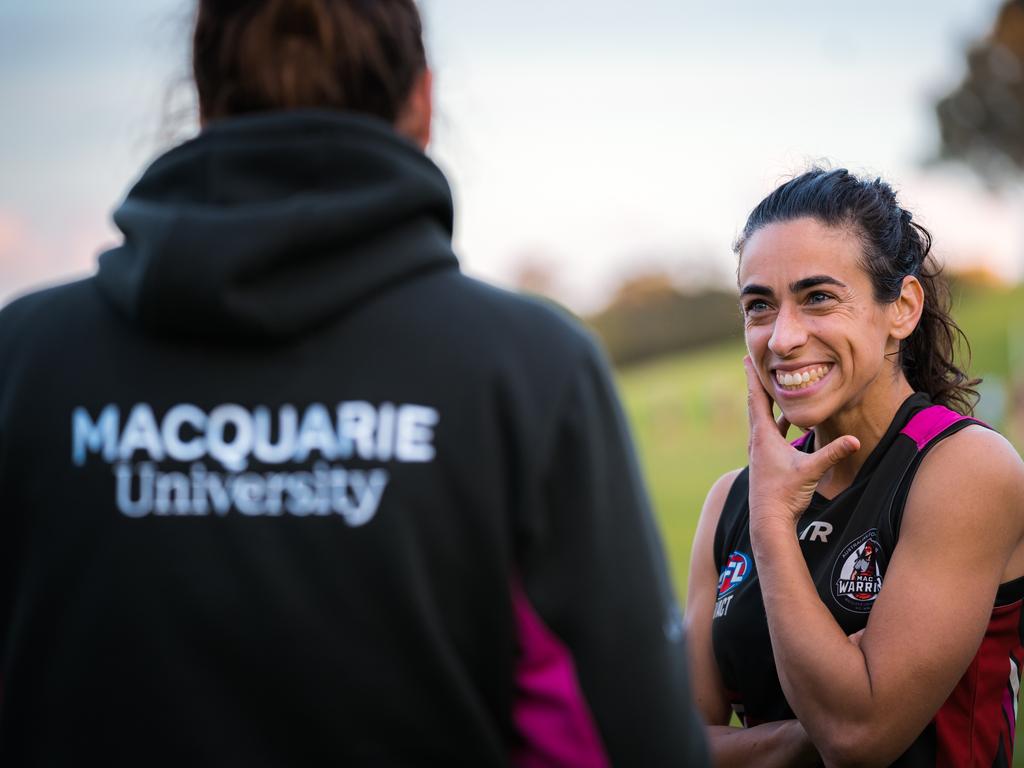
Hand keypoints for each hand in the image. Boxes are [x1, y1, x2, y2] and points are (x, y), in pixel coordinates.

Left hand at [743, 356, 859, 531]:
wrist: (769, 520)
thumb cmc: (785, 495)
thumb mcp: (811, 471)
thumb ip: (832, 454)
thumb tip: (856, 440)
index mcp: (763, 437)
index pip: (757, 399)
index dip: (752, 378)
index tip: (746, 357)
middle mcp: (757, 441)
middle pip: (756, 404)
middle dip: (756, 383)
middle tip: (751, 362)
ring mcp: (760, 452)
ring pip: (763, 420)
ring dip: (769, 402)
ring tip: (776, 387)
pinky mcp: (766, 461)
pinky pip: (771, 434)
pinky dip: (778, 423)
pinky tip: (790, 422)